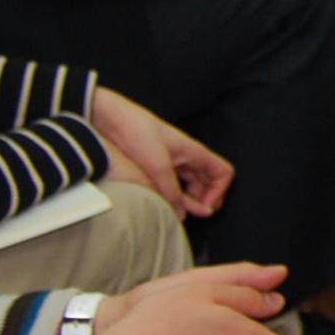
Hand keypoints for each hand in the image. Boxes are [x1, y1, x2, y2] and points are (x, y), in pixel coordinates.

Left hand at [91, 85, 230, 216]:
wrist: (111, 118)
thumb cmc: (137, 133)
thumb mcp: (157, 166)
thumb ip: (171, 192)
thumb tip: (182, 216)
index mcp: (194, 152)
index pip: (223, 173)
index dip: (219, 191)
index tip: (205, 207)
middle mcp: (188, 157)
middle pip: (208, 182)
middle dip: (204, 200)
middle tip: (191, 216)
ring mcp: (174, 162)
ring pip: (191, 185)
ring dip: (189, 201)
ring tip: (177, 213)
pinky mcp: (159, 165)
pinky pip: (175, 184)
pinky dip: (174, 196)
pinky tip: (164, 204)